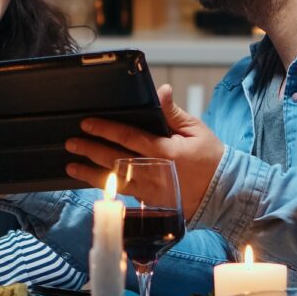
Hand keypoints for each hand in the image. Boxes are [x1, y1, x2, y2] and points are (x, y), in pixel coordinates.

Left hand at [65, 84, 224, 220]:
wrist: (225, 193)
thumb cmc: (212, 159)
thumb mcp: (196, 130)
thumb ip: (173, 113)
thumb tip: (161, 90)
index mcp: (164, 152)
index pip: (128, 137)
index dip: (105, 129)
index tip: (87, 123)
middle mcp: (154, 173)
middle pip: (114, 159)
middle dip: (90, 150)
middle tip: (71, 143)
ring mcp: (151, 192)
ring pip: (115, 181)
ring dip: (91, 174)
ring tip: (72, 166)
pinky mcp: (151, 204)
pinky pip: (125, 195)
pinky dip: (107, 189)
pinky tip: (93, 183)